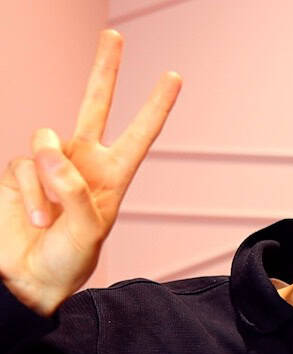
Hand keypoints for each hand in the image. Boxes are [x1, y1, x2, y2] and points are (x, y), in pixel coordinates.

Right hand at [0, 30, 180, 315]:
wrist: (27, 281)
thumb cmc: (67, 262)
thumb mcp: (89, 231)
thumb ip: (76, 188)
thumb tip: (51, 149)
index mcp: (113, 176)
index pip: (139, 133)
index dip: (156, 105)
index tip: (174, 76)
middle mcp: (81, 164)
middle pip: (95, 105)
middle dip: (104, 70)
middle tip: (115, 36)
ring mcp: (48, 165)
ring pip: (46, 139)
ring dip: (48, 178)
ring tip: (51, 217)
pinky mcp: (19, 171)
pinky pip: (23, 165)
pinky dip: (29, 193)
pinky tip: (34, 218)